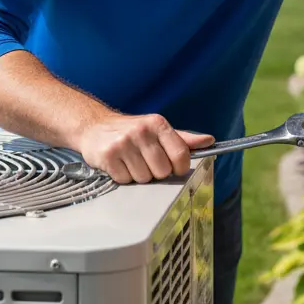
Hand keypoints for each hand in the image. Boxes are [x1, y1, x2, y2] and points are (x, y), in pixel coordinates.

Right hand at [77, 111, 213, 183]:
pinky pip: (125, 180)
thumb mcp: (158, 130)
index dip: (179, 167)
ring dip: (138, 175)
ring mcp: (123, 143)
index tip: (172, 166)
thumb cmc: (131, 130)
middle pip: (163, 171)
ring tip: (130, 161)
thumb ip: (184, 139)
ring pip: (144, 178)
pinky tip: (118, 164)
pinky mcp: (107, 156)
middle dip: (155, 172)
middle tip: (145, 160)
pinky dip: (123, 176)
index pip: (181, 155)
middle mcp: (141, 131)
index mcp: (158, 123)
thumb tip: (209, 141)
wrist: (94, 127)